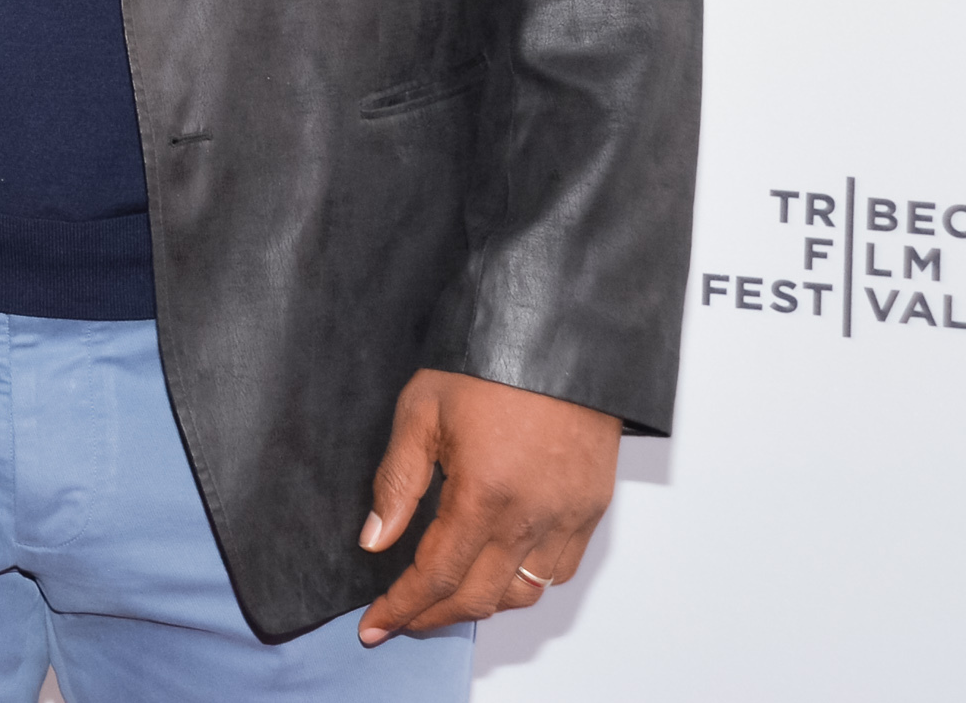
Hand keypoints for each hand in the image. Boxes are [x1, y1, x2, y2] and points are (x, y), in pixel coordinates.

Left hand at [356, 368, 618, 643]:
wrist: (558, 338)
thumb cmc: (487, 365)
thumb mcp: (421, 412)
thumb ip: (397, 483)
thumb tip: (376, 540)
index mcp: (482, 496)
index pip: (435, 575)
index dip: (401, 607)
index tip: (374, 626)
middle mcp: (530, 518)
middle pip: (479, 598)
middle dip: (433, 617)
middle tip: (401, 620)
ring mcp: (566, 518)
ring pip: (523, 594)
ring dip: (481, 605)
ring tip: (444, 601)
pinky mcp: (591, 509)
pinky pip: (558, 571)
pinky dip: (525, 585)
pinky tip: (497, 574)